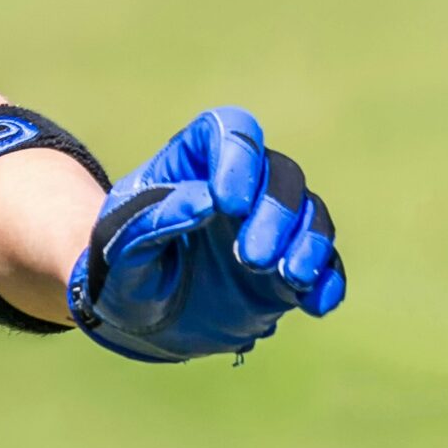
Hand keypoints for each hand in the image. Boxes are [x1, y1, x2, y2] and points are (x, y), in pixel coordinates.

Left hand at [69, 106, 345, 362]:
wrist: (136, 318)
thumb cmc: (119, 273)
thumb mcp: (119, 251)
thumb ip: (154, 223)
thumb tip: (207, 200)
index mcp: (189, 164)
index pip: (227, 129)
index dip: (237, 156)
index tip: (227, 204)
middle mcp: (237, 186)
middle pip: (279, 171)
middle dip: (275, 212)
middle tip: (251, 259)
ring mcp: (267, 226)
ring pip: (310, 211)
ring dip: (308, 242)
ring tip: (290, 278)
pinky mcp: (288, 269)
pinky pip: (326, 263)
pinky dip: (328, 279)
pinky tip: (315, 303)